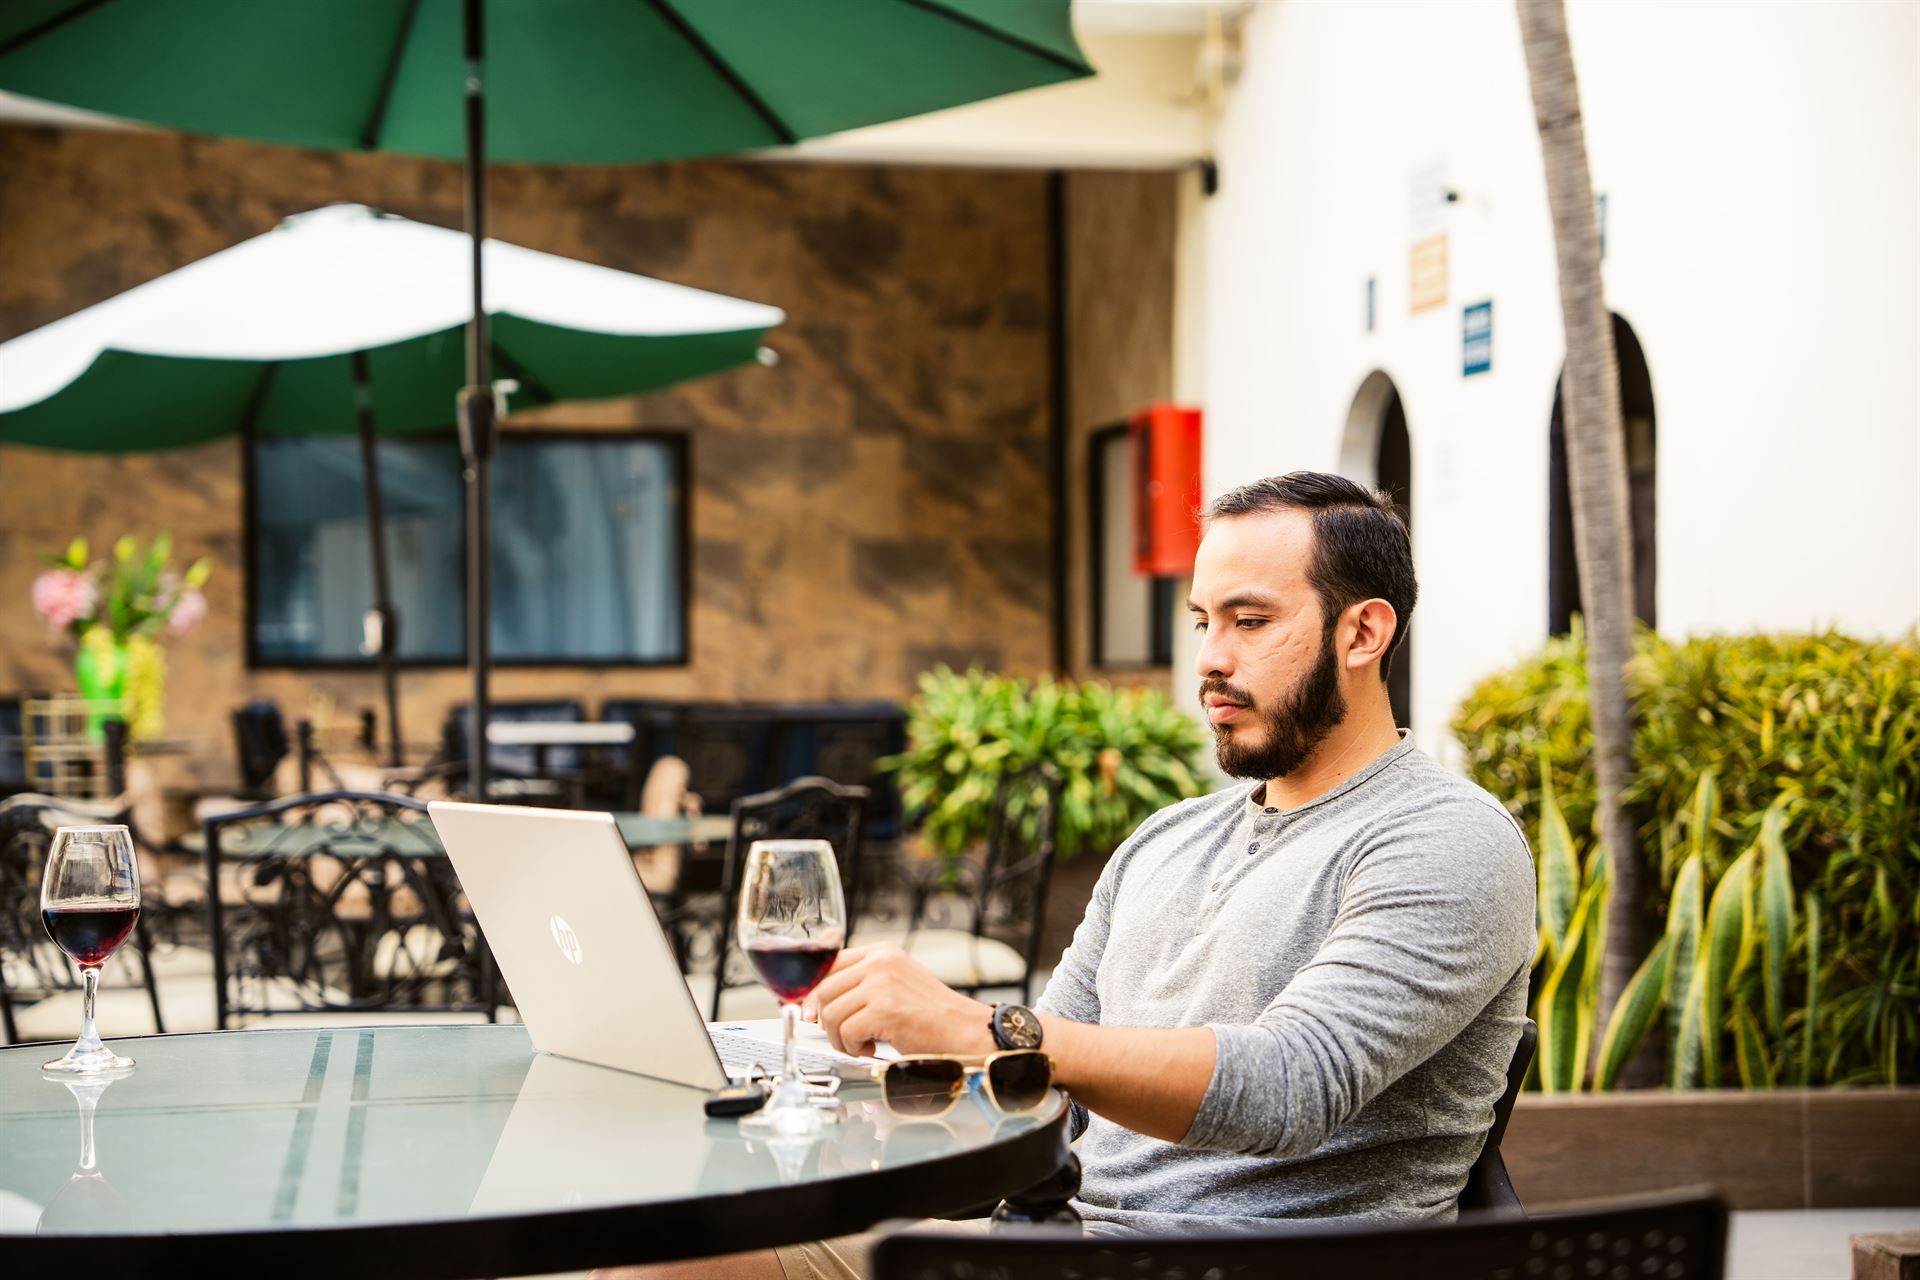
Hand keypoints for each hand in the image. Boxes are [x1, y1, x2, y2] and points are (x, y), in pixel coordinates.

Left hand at [804, 943, 995, 1057]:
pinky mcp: (886, 1009)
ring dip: (840, 1038)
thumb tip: (815, 1002)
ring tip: (863, 1043)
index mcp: (882, 952)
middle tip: (845, 1036)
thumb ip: (862, 986)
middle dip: (826, 1021)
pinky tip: (874, 1048)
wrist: (966, 1032)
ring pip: (830, 1013)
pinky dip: (854, 1047)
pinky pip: (846, 1032)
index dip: (813, 992)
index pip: (829, 964)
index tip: (811, 1011)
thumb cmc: (932, 1017)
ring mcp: (883, 984)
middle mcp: (881, 962)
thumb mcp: (895, 987)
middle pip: (823, 990)